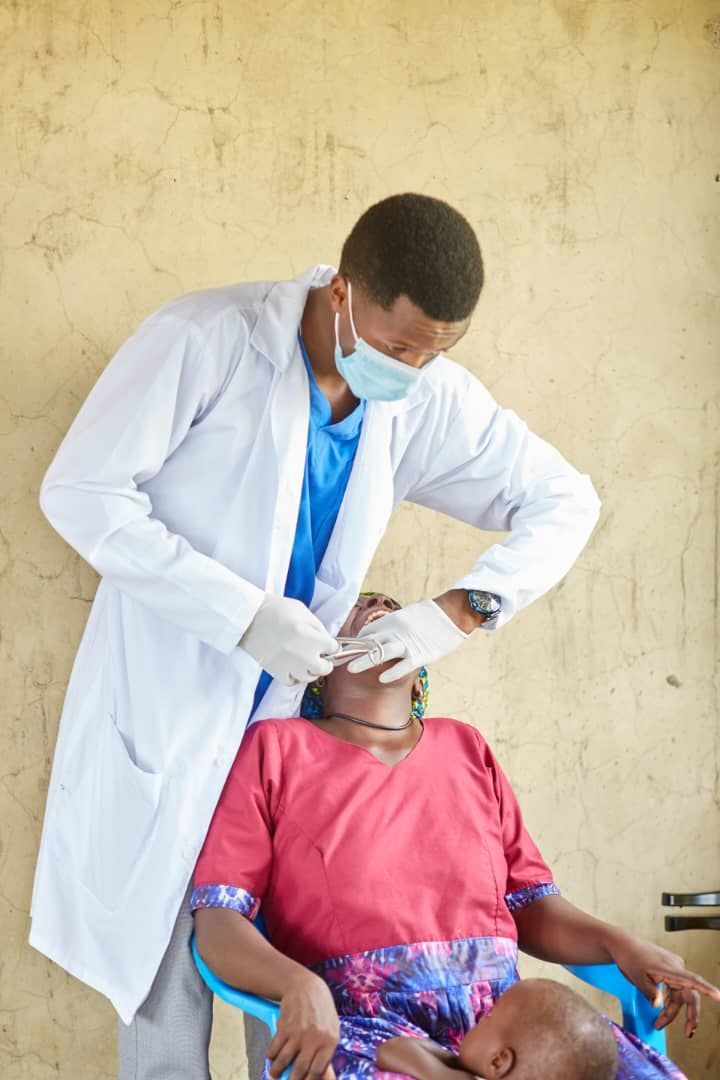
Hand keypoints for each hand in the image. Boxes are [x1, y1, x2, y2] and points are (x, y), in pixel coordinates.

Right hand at [239, 595, 337, 685]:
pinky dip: (294, 676)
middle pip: (324, 668)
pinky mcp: (276, 671)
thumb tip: (326, 639)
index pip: (333, 648)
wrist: (250, 617)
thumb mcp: (303, 611)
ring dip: (310, 670)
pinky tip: (292, 667)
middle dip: (325, 662)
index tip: (328, 645)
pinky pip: (292, 681)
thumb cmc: (276, 610)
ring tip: (305, 661)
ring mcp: (289, 665)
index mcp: (311, 637)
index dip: (332, 645)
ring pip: (309, 677)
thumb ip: (318, 627)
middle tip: (320, 656)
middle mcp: (303, 655)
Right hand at [267, 970, 339, 1079]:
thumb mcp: (331, 1030)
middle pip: (300, 1071)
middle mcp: (314, 1039)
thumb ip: (326, 1052)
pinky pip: (273, 1049)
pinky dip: (270, 1056)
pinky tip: (272, 1056)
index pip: (318, 1072)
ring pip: (283, 1062)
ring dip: (276, 1071)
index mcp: (329, 1041)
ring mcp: (298, 1033)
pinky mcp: (284, 1027)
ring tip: (275, 1073)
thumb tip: (322, 1077)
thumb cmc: (321, 1011)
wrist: (306, 987)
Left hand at [346, 599, 466, 682]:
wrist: (452, 614)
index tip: (346, 652)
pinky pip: (403, 665)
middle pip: (368, 642)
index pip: (367, 633)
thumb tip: (378, 636)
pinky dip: (392, 672)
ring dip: (364, 661)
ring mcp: (407, 643)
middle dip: (352, 652)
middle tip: (337, 661)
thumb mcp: (406, 616)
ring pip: (381, 652)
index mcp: (391, 621)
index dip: (355, 644)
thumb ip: (391, 627)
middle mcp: (395, 630)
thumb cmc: (429, 617)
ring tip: (351, 669)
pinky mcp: (420, 654)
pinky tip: (381, 679)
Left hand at [608, 932, 719, 1037]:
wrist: (623, 945)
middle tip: (688, 1033)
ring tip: (659, 1024)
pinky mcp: (669, 971)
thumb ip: (650, 992)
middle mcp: (676, 968)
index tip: (719, 996)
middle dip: (690, 1015)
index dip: (707, 989)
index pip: (693, 981)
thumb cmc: (630, 958)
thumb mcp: (637, 977)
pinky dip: (669, 1003)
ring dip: (672, 1011)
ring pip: (679, 996)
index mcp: (670, 969)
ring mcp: (673, 969)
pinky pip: (674, 990)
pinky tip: (661, 1012)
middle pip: (689, 995)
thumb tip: (658, 1006)